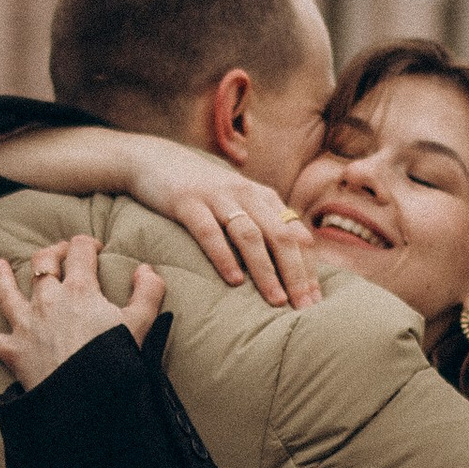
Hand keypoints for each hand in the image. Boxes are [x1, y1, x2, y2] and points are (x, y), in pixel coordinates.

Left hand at [0, 235, 166, 390]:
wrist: (85, 398)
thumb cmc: (114, 360)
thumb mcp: (142, 323)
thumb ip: (149, 291)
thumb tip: (147, 269)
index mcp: (79, 289)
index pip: (79, 252)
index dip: (86, 243)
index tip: (93, 247)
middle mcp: (48, 301)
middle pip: (42, 264)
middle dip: (50, 253)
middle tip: (57, 253)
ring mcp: (27, 326)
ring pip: (8, 293)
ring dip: (1, 277)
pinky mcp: (13, 352)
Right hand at [116, 137, 322, 308]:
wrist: (153, 159)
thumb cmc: (200, 192)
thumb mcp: (237, 203)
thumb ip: (260, 225)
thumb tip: (286, 267)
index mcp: (263, 197)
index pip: (297, 235)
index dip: (309, 269)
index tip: (315, 301)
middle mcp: (246, 194)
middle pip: (281, 236)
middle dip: (296, 274)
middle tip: (304, 308)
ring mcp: (217, 197)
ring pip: (251, 236)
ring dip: (267, 271)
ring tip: (276, 300)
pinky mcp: (187, 201)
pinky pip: (209, 232)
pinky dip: (224, 257)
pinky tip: (234, 281)